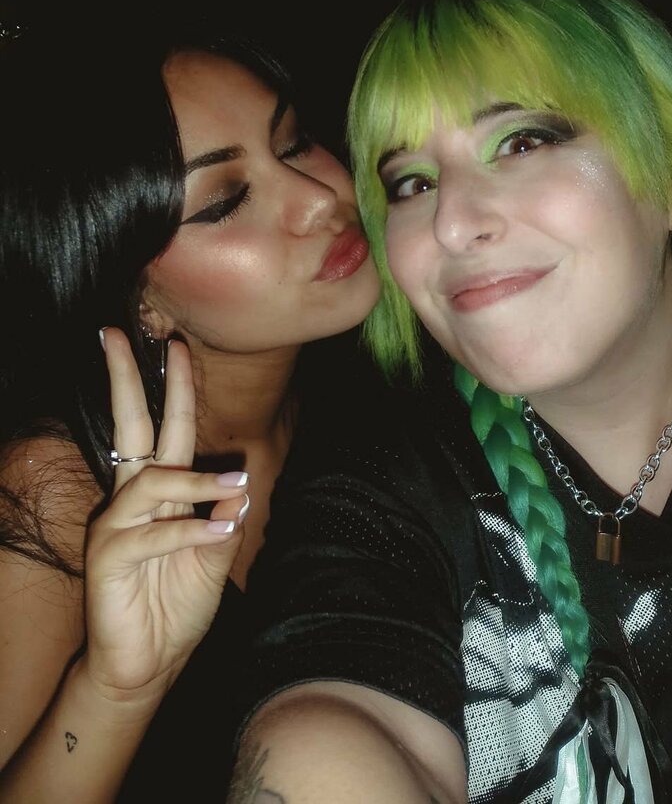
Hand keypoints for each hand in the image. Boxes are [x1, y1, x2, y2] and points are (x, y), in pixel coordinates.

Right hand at [83, 328, 247, 705]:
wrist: (150, 662)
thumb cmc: (177, 603)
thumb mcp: (215, 555)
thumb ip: (224, 516)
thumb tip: (239, 480)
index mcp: (158, 491)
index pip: (164, 428)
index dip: (171, 388)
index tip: (174, 345)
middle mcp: (131, 498)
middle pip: (127, 426)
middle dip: (126, 379)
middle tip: (116, 334)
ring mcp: (115, 525)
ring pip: (150, 480)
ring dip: (195, 482)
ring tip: (235, 487)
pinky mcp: (108, 558)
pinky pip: (152, 533)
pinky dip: (190, 529)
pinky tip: (222, 531)